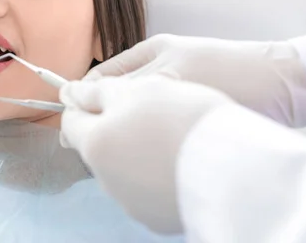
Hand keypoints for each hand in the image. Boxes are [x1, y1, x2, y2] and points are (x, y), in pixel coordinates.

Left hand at [60, 75, 236, 233]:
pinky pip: (147, 188)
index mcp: (95, 145)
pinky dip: (155, 171)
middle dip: (112, 125)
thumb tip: (69, 93)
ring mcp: (131, 202)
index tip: (101, 92)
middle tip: (145, 107)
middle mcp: (106, 179)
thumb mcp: (138, 88)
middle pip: (98, 145)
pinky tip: (180, 158)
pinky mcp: (157, 217)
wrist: (236, 167)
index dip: (82, 102)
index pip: (71, 121)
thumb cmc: (184, 119)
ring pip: (122, 167)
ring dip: (135, 148)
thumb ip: (98, 91)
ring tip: (170, 131)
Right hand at [86, 34, 305, 127]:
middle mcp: (159, 69)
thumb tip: (74, 95)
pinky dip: (143, 129)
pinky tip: (143, 143)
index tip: (69, 122)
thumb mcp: (166, 77)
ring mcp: (174, 87)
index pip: (102, 76)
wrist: (280, 85)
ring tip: (117, 143)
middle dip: (101, 114)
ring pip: (132, 109)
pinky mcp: (187, 106)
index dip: (81, 97)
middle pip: (115, 94)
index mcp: (150, 53)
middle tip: (92, 143)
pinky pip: (152, 118)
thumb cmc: (223, 73)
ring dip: (121, 123)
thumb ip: (120, 87)